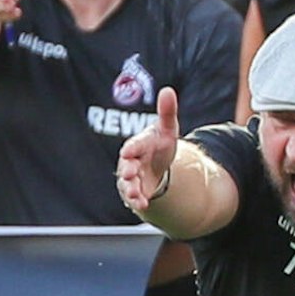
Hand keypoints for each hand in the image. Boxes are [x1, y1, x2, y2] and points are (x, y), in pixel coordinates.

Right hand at [117, 87, 180, 213]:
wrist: (158, 164)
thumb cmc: (159, 143)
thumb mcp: (167, 128)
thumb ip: (167, 112)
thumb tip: (168, 90)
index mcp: (138, 145)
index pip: (133, 146)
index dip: (131, 149)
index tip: (127, 152)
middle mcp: (131, 162)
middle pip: (126, 166)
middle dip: (128, 170)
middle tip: (129, 173)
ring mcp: (133, 178)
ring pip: (127, 184)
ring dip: (130, 189)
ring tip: (134, 195)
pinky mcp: (136, 191)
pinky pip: (134, 197)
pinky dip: (137, 201)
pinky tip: (143, 205)